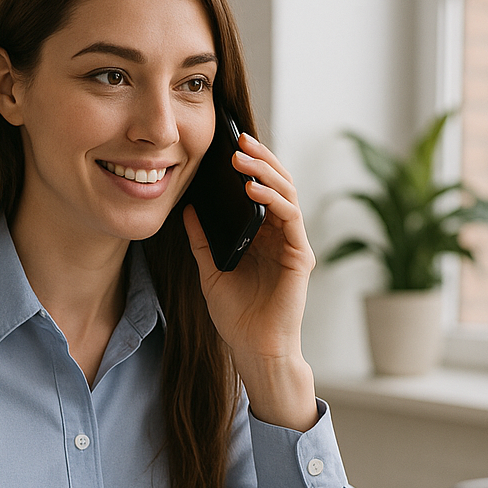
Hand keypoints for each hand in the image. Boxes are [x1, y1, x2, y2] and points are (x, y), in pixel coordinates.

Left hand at [184, 133, 317, 430]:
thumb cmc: (236, 316)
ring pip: (286, 194)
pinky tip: (253, 189)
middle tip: (238, 138)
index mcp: (263, 237)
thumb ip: (202, 240)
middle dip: (259, 158)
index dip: (249, 165)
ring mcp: (293, 244)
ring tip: (242, 157)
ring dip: (265, 172)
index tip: (228, 144)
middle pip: (277, 185)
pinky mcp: (300, 257)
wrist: (254, 350)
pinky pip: (290, 218)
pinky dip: (272, 199)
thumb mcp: (209, 270)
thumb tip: (187, 208)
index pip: (261, 190)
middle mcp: (281, 236)